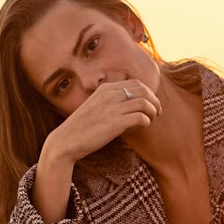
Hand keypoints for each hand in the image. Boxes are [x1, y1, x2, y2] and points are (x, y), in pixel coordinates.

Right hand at [44, 79, 161, 165]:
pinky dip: (146, 121)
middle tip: (157, 112)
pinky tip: (143, 126)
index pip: (135, 83)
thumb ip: (111, 101)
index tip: (151, 103)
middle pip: (143, 90)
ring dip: (152, 111)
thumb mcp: (95, 106)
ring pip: (144, 102)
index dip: (148, 92)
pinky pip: (140, 117)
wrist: (66, 141)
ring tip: (152, 119)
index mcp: (105, 89)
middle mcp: (109, 95)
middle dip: (154, 100)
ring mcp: (112, 108)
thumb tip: (132, 104)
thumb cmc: (81, 127)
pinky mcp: (114, 123)